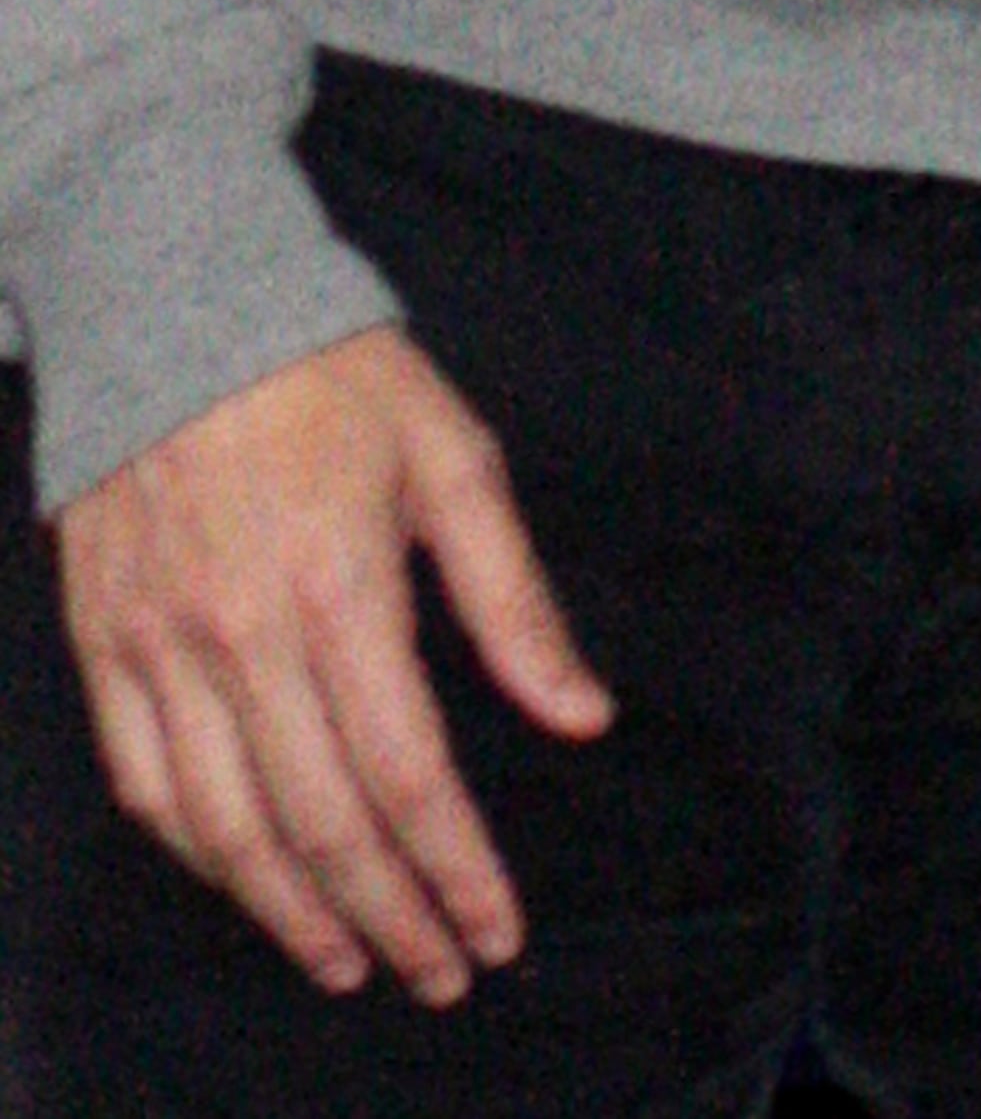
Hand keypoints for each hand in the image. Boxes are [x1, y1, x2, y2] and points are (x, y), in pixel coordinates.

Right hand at [57, 332, 613, 1004]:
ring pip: (226, 830)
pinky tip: (247, 884)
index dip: (456, 869)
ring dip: (292, 915)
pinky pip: (146, 788)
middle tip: (438, 972)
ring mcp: (160, 648)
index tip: (496, 931)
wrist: (178, 303)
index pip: (408, 775)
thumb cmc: (336, 374)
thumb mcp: (455, 459)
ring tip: (352, 961)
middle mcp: (243, 637)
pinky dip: (199, 857)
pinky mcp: (103, 647)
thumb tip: (583, 715)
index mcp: (342, 589)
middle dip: (390, 916)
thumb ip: (515, 601)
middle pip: (321, 824)